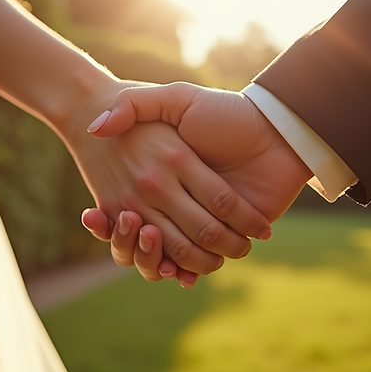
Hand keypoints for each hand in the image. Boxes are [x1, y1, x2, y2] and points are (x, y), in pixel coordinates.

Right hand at [84, 82, 313, 273]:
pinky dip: (185, 272)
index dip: (109, 220)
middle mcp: (176, 201)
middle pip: (141, 239)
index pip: (126, 209)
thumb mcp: (175, 99)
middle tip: (127, 221)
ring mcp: (201, 220)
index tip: (95, 215)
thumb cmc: (223, 111)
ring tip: (148, 237)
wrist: (275, 129)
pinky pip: (196, 264)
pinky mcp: (227, 235)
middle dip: (128, 242)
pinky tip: (175, 270)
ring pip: (166, 255)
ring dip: (153, 259)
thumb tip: (95, 126)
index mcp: (162, 175)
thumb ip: (134, 104)